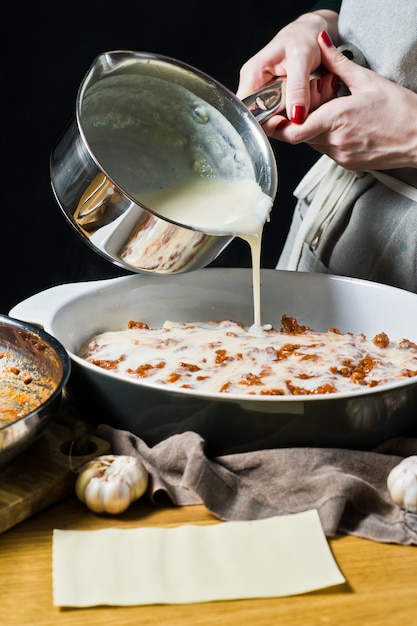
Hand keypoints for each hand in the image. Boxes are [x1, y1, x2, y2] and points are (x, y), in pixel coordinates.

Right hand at [236, 10, 338, 123]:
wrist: (314, 32)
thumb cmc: (304, 37)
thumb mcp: (301, 58)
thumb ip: (297, 87)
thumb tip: (295, 117)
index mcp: (252, 76)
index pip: (247, 111)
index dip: (263, 122)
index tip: (285, 122)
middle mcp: (257, 87)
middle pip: (264, 118)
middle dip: (287, 116)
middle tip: (306, 105)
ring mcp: (269, 93)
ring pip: (279, 117)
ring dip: (299, 112)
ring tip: (315, 92)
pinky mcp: (282, 97)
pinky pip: (290, 112)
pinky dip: (304, 108)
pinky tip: (313, 96)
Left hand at [270, 32, 416, 170]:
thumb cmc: (400, 110)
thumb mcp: (367, 81)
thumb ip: (338, 63)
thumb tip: (321, 43)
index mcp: (337, 119)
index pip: (294, 131)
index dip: (278, 126)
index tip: (273, 115)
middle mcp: (335, 142)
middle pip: (299, 137)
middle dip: (295, 122)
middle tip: (301, 106)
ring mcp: (340, 155)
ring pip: (311, 144)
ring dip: (310, 130)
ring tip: (325, 113)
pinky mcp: (346, 163)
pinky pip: (325, 151)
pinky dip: (324, 138)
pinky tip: (338, 126)